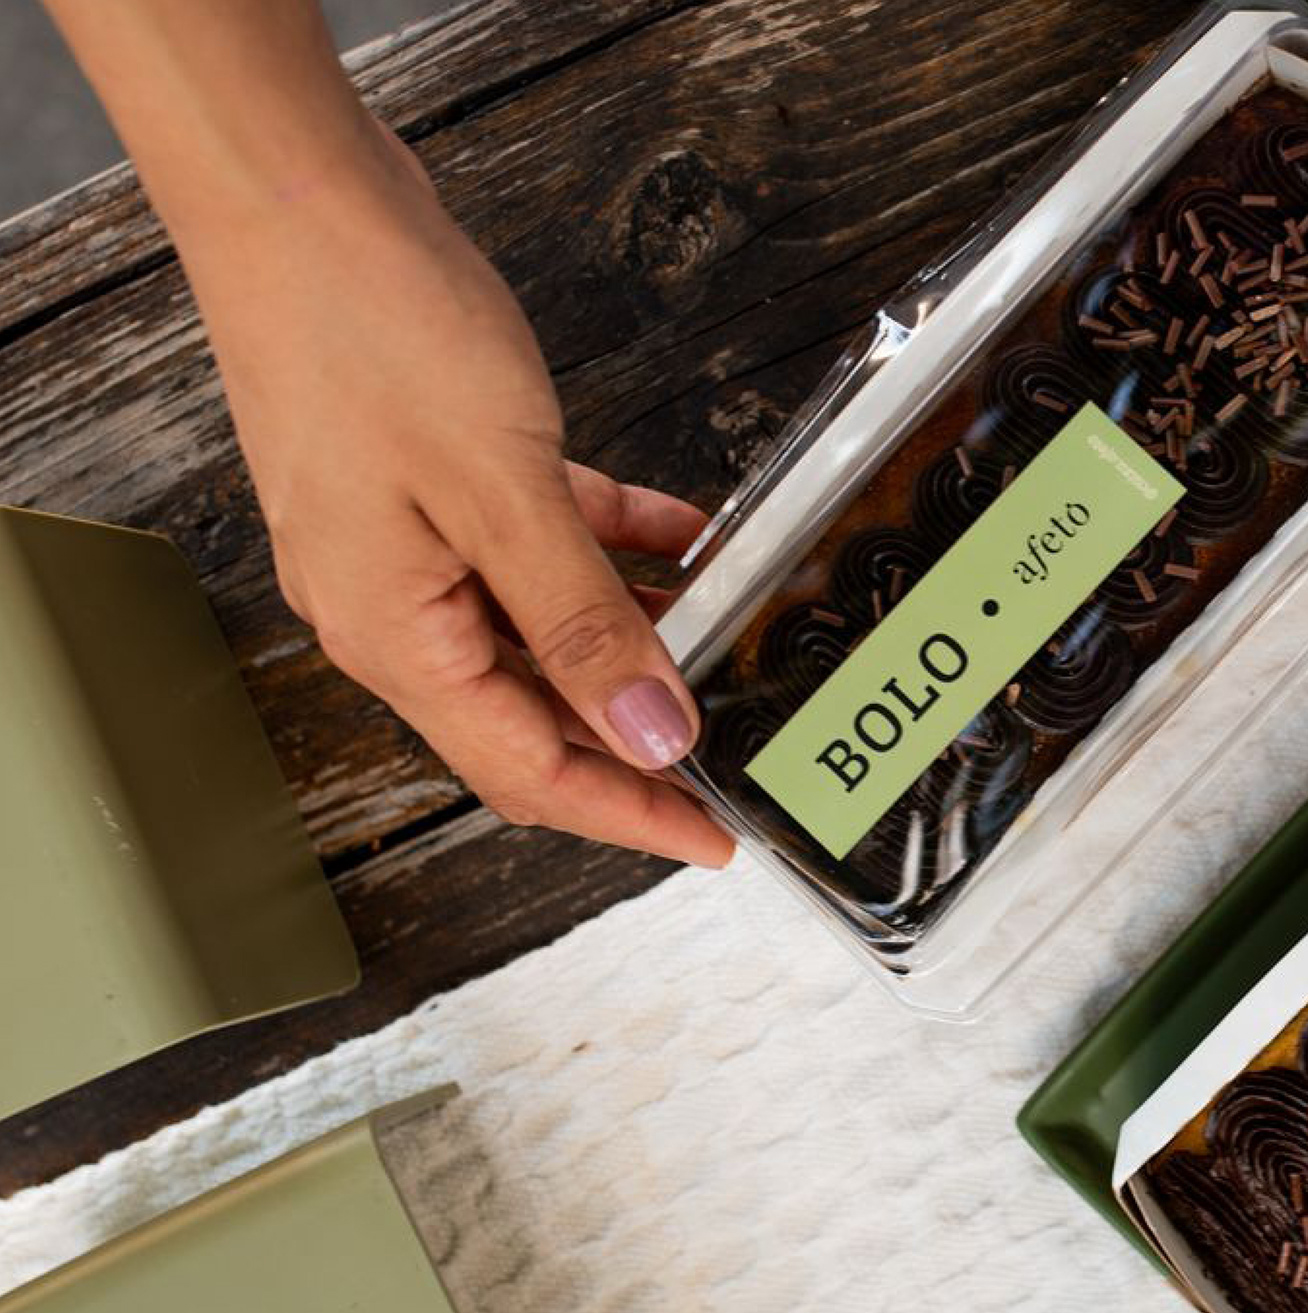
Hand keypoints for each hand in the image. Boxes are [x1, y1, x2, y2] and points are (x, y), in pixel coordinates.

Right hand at [183, 121, 732, 864]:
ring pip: (542, 628)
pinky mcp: (434, 483)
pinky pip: (540, 544)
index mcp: (395, 637)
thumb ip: (585, 620)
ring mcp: (411, 545)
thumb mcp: (504, 494)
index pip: (530, 770)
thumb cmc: (367, 328)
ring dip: (629, 638)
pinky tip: (680, 536)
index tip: (709, 838)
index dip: (629, 811)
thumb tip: (652, 730)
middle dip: (634, 739)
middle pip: (535, 713)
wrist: (297, 195)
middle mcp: (395, 608)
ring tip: (719, 644)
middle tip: (725, 756)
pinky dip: (611, 548)